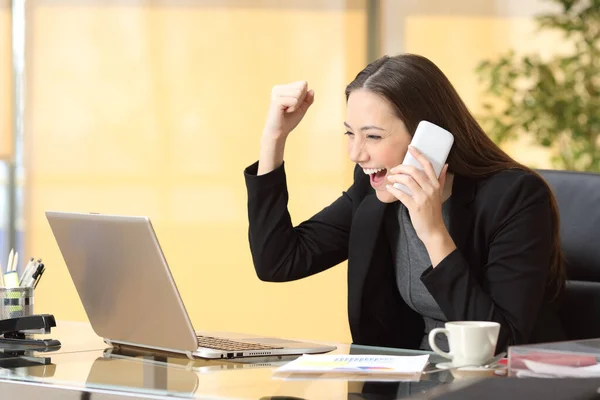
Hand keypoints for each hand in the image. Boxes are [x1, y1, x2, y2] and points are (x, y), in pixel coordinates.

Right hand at [263, 81, 314, 140]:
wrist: (278, 132)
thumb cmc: (288, 121)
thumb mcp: (301, 109)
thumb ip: (307, 100)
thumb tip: (312, 90)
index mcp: (283, 88)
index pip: (303, 84)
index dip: (303, 97)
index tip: (293, 106)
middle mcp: (278, 88)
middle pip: (301, 87)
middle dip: (300, 101)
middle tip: (289, 109)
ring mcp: (276, 93)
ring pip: (298, 93)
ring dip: (296, 105)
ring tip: (286, 111)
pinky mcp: (276, 100)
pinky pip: (294, 100)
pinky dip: (293, 108)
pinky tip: (284, 112)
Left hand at [385, 146, 455, 261]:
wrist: (433, 230)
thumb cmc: (434, 211)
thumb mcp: (439, 194)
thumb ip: (441, 179)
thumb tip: (445, 165)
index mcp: (436, 185)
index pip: (428, 165)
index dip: (419, 155)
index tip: (411, 147)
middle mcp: (430, 189)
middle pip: (414, 171)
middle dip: (401, 167)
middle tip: (394, 169)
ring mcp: (423, 198)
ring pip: (407, 181)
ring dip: (396, 177)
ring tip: (391, 178)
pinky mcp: (415, 206)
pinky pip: (402, 194)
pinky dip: (393, 190)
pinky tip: (389, 188)